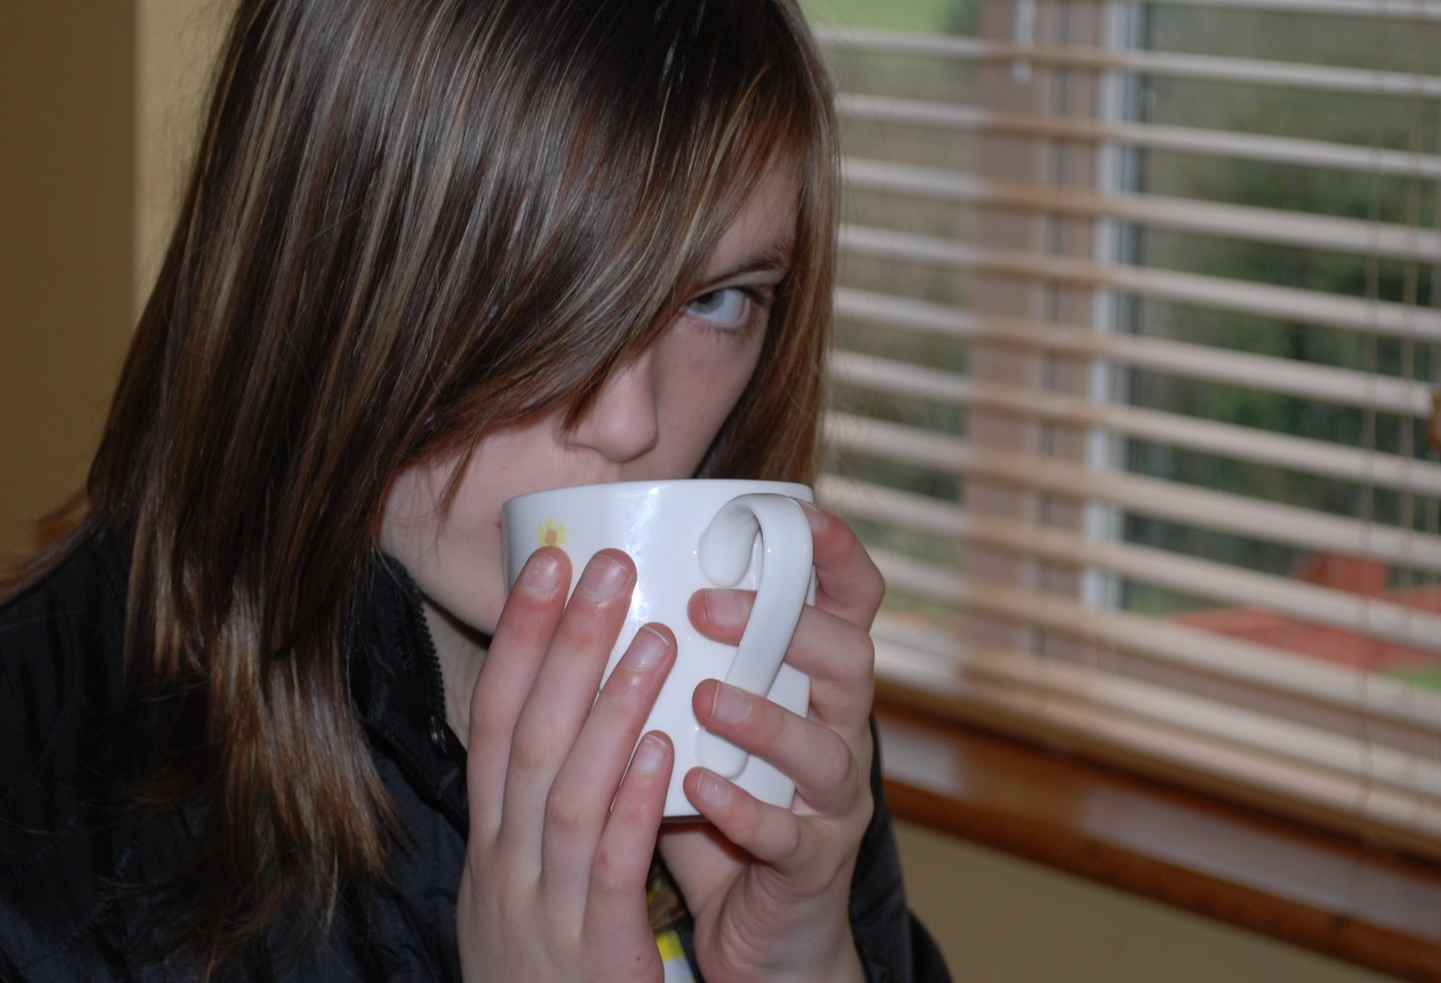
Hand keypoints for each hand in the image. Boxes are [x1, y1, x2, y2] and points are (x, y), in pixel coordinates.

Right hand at [459, 547, 677, 981]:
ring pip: (566, 790)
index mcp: (490, 849)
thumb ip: (537, 823)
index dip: (518, 640)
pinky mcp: (590, 952)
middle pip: (524, 736)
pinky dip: (633, 801)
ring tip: (650, 634)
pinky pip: (608, 866)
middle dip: (559, 644)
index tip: (545, 564)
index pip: (494, 721)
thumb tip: (561, 726)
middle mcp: (502, 870)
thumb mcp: (521, 900)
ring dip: (608, 707)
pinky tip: (665, 749)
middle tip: (598, 562)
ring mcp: (541, 911)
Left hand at [658, 502, 885, 982]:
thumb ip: (670, 658)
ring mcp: (835, 801)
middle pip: (853, 659)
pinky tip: (699, 790)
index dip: (836, 553)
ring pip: (829, 748)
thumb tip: (587, 582)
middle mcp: (841, 732)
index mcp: (814, 683)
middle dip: (788, 624)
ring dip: (766, 718)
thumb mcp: (700, 719)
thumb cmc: (717, 803)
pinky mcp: (816, 865)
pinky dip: (747, 811)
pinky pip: (792, 836)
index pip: (851, 602)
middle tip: (710, 606)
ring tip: (705, 698)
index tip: (797, 511)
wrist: (758, 929)